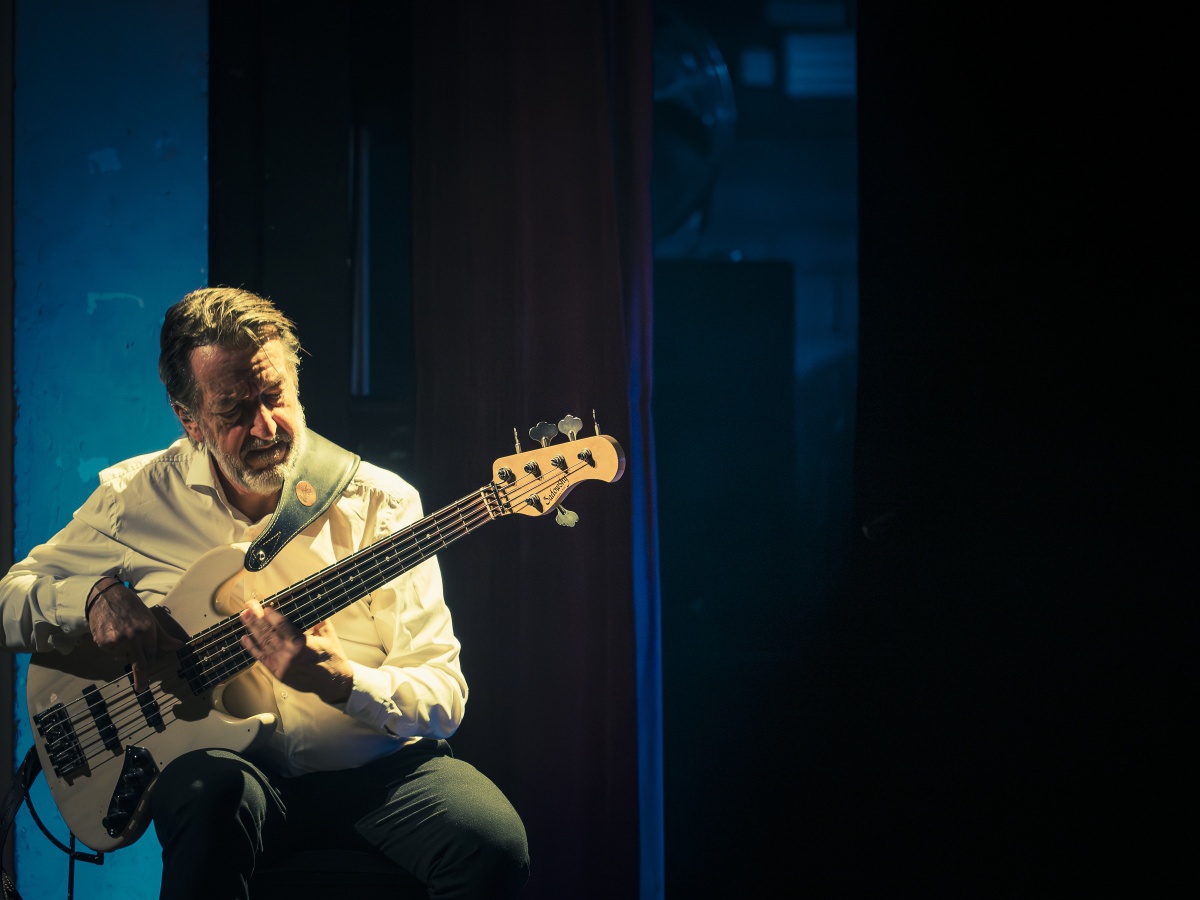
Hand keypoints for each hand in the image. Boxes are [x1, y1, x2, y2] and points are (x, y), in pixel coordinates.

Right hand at [88, 581, 182, 692]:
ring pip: (124, 657)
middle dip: (141, 678)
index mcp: (147, 630)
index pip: (152, 654)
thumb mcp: (150, 619)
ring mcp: (117, 640)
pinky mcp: (103, 642)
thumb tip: (179, 646)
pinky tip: (111, 632)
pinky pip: (111, 652)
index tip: (151, 664)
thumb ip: (162, 636)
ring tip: (121, 632)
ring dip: (124, 651)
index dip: (151, 657)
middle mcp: (133, 636)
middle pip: (139, 663)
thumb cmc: (131, 607)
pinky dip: (112, 647)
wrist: (105, 596)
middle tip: (140, 689)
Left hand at [239, 601, 353, 704]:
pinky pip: (261, 658)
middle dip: (256, 619)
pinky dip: (252, 648)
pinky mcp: (278, 673)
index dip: (271, 616)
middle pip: (268, 633)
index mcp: (302, 644)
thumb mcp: (328, 635)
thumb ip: (317, 621)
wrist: (332, 682)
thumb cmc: (332, 658)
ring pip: (263, 644)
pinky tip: (245, 638)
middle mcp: (289, 655)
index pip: (282, 626)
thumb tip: (309, 606)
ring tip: (244, 617)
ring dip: (252, 629)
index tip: (265, 607)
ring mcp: (281, 665)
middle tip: (248, 607)